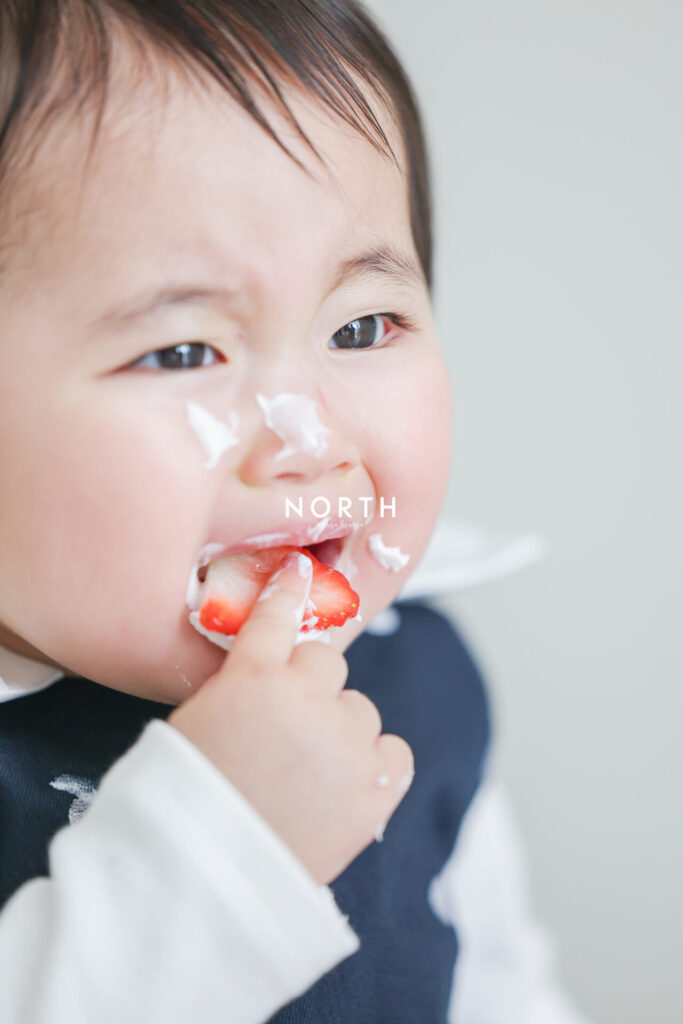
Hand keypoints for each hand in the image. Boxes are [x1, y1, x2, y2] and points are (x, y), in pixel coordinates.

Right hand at [168, 551, 414, 884]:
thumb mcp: (193, 725)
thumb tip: (262, 674)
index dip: (290, 592)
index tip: (302, 573)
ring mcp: (345, 739)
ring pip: (359, 708)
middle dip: (309, 687)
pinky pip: (393, 750)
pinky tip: (345, 787)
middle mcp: (305, 696)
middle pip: (325, 662)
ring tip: (309, 774)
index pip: (278, 615)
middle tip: (285, 730)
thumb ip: (235, 688)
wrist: (207, 880)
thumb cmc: (186, 805)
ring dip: (340, 729)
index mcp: (250, 676)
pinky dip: (375, 763)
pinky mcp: (377, 784)